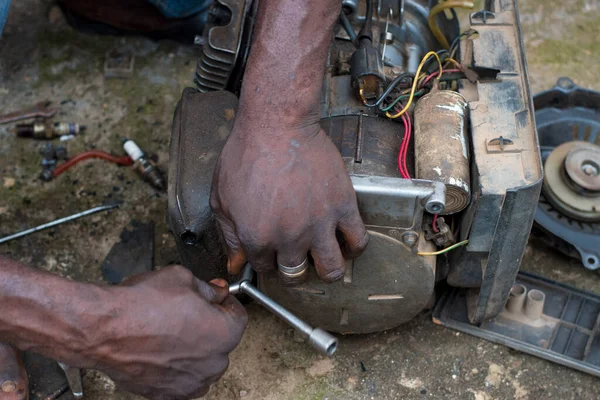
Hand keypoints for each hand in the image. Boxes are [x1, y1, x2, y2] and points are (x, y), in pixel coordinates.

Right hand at [87, 266, 246, 398]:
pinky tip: (160, 347)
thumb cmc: (141, 305)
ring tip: (170, 329)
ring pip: (202, 362)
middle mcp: (213, 364)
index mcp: (224, 334)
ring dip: (194, 347)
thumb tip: (217, 292)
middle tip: (187, 310)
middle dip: (209, 324)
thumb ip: (208, 288)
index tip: (216, 298)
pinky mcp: (167, 394)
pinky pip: (182, 377)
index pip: (238, 316)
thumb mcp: (183, 278)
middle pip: (221, 340)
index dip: (226, 302)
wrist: (104, 329)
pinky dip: (176, 364)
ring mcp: (191, 383)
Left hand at [210, 122, 368, 280]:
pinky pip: (358, 240)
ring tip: (325, 261)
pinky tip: (346, 242)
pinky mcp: (342, 206)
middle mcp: (289, 238)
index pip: (265, 267)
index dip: (267, 260)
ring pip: (332, 268)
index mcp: (257, 238)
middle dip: (292, 268)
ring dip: (327, 270)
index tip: (271, 252)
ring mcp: (319, 224)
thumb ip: (229, 236)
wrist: (277, 126)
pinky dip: (355, 247)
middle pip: (295, 274)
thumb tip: (235, 264)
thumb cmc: (247, 154)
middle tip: (295, 256)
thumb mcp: (222, 197)